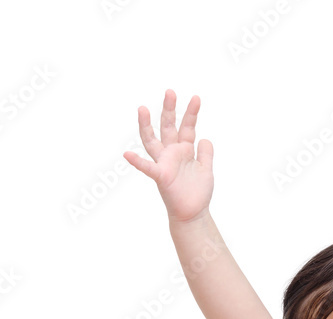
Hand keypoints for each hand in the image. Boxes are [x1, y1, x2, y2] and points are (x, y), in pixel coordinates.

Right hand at [124, 89, 213, 223]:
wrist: (193, 213)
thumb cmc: (197, 192)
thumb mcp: (206, 169)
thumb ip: (205, 153)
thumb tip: (205, 138)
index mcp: (184, 150)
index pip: (187, 127)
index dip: (191, 113)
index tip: (196, 97)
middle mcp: (172, 153)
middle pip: (169, 127)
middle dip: (169, 109)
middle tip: (170, 91)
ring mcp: (164, 163)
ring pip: (152, 141)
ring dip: (147, 125)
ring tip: (142, 109)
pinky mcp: (161, 176)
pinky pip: (146, 168)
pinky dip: (137, 162)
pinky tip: (126, 155)